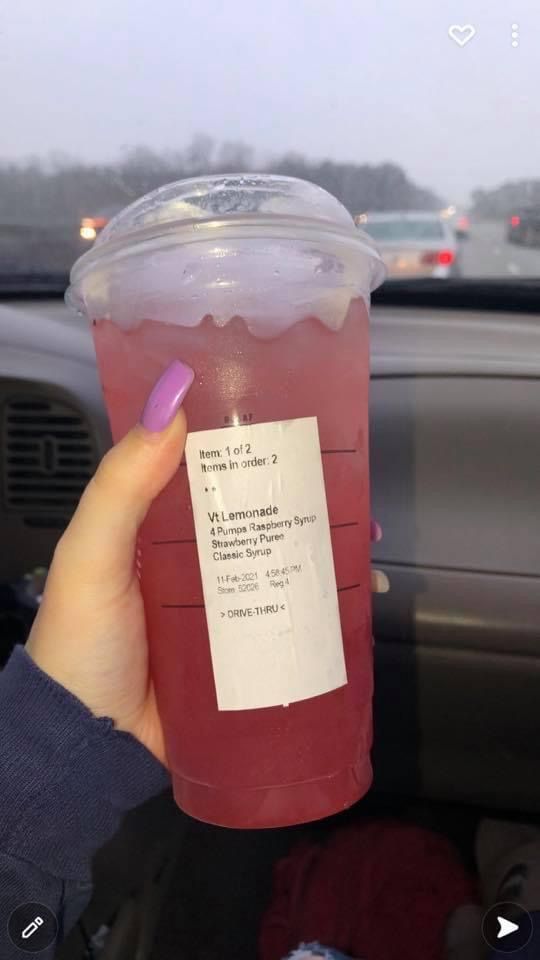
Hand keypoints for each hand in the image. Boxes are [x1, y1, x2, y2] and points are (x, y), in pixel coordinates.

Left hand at [26, 355, 385, 766]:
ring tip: (364, 540)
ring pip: (283, 563)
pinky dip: (326, 605)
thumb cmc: (82, 643)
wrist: (91, 745)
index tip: (294, 423)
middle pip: (258, 516)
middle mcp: (196, 558)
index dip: (250, 445)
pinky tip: (357, 595)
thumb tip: (169, 401)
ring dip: (325, 549)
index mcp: (159, 527)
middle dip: (305, 499)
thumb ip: (121, 485)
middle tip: (346, 487)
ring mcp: (225, 604)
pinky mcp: (246, 648)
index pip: (210, 471)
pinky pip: (291, 617)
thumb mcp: (91, 555)